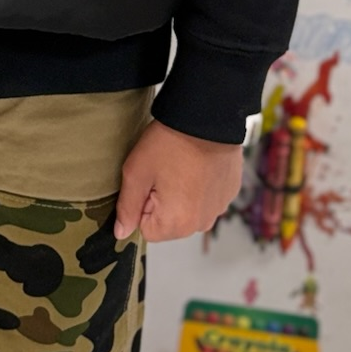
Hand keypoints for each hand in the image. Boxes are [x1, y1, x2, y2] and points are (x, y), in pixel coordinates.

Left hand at [115, 118, 242, 242]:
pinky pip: (204, 200)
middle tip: (163, 172)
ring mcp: (218, 209)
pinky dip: (198, 187)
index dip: (141, 205)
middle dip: (160, 202)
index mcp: (178, 223)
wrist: (206, 118)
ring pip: (187, 211)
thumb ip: (127, 207)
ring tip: (179, 166)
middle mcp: (202, 223)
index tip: (148, 182)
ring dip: (179, 195)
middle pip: (168, 223)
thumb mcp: (137, 172)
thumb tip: (121, 232)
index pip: (146, 230)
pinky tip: (195, 166)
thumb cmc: (170, 143)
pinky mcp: (229, 194)